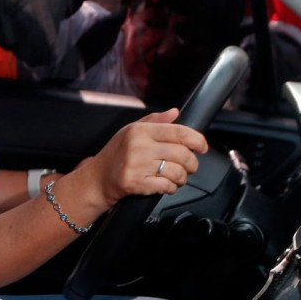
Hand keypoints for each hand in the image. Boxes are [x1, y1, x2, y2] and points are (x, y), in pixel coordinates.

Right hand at [79, 108, 207, 208]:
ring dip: (183, 177)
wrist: (97, 178)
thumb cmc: (116, 153)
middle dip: (192, 163)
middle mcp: (139, 146)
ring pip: (177, 172)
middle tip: (190, 166)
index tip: (203, 146)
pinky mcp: (136, 183)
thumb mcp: (131, 130)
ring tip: (178, 176)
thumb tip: (175, 112)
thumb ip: (155, 121)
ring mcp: (137, 165)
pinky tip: (167, 185)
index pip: (178, 132)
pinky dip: (171, 187)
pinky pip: (166, 186)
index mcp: (140, 130)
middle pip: (182, 154)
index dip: (197, 139)